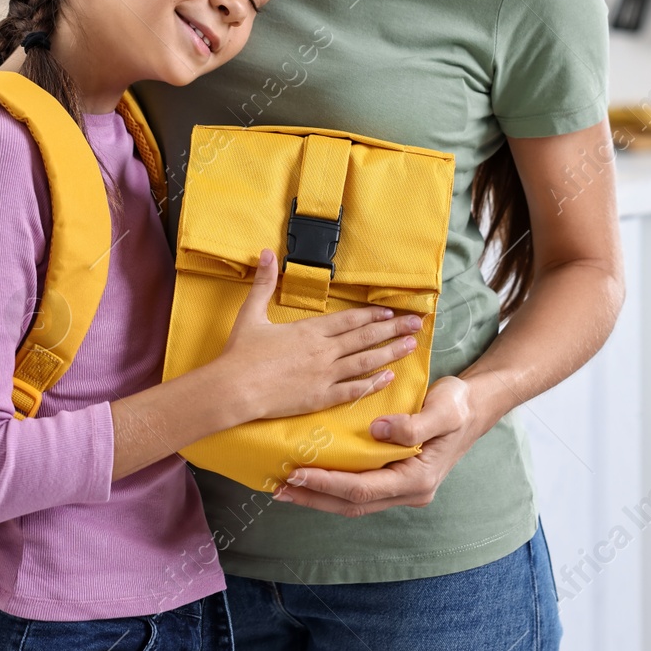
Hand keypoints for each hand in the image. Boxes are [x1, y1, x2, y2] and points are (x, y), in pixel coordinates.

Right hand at [211, 249, 424, 421]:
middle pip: (365, 338)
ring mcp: (325, 375)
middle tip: (416, 325)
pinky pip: (353, 390)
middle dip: (393, 330)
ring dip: (390, 353)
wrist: (234, 388)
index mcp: (310, 330)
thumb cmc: (241, 353)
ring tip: (410, 346)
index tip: (391, 312)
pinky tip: (388, 378)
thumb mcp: (251, 313)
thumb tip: (265, 253)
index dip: (373, 316)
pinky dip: (372, 383)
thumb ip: (263, 283)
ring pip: (365, 362)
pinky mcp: (320, 397)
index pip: (350, 320)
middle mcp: (324, 351)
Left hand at [270, 375, 481, 516]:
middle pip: (352, 503)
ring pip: (353, 502)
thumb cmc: (459, 405)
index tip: (297, 473)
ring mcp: (401, 489)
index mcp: (418, 479)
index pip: (363, 489)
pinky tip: (311, 477)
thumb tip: (379, 431)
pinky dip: (332, 486)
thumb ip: (414, 424)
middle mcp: (408, 491)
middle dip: (314, 497)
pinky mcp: (394, 478)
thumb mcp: (444, 409)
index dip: (328, 484)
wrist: (475, 407)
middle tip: (278, 487)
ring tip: (285, 486)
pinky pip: (358, 489)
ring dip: (318, 496)